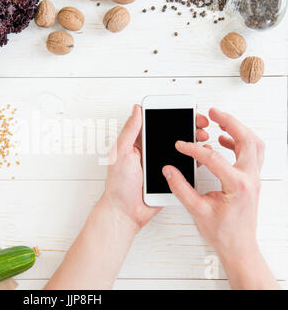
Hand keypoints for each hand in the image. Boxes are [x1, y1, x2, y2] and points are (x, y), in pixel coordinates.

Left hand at [101, 104, 209, 231]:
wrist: (126, 212)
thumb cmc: (118, 185)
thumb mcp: (121, 153)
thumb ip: (130, 131)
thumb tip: (137, 109)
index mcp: (138, 143)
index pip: (156, 122)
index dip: (171, 113)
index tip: (184, 108)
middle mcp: (151, 151)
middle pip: (173, 133)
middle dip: (188, 125)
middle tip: (200, 122)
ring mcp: (162, 164)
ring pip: (182, 148)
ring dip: (194, 140)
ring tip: (202, 137)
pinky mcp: (171, 176)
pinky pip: (185, 165)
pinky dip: (195, 159)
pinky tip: (201, 154)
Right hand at [162, 108, 263, 258]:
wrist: (239, 246)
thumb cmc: (223, 232)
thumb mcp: (197, 209)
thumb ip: (181, 187)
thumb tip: (169, 171)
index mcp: (237, 185)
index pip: (214, 157)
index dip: (193, 149)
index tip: (181, 145)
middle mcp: (250, 178)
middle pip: (246, 139)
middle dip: (230, 122)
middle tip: (213, 112)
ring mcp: (253, 178)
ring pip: (254, 144)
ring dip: (239, 129)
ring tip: (220, 121)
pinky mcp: (251, 180)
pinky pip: (252, 153)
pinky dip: (240, 142)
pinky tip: (224, 141)